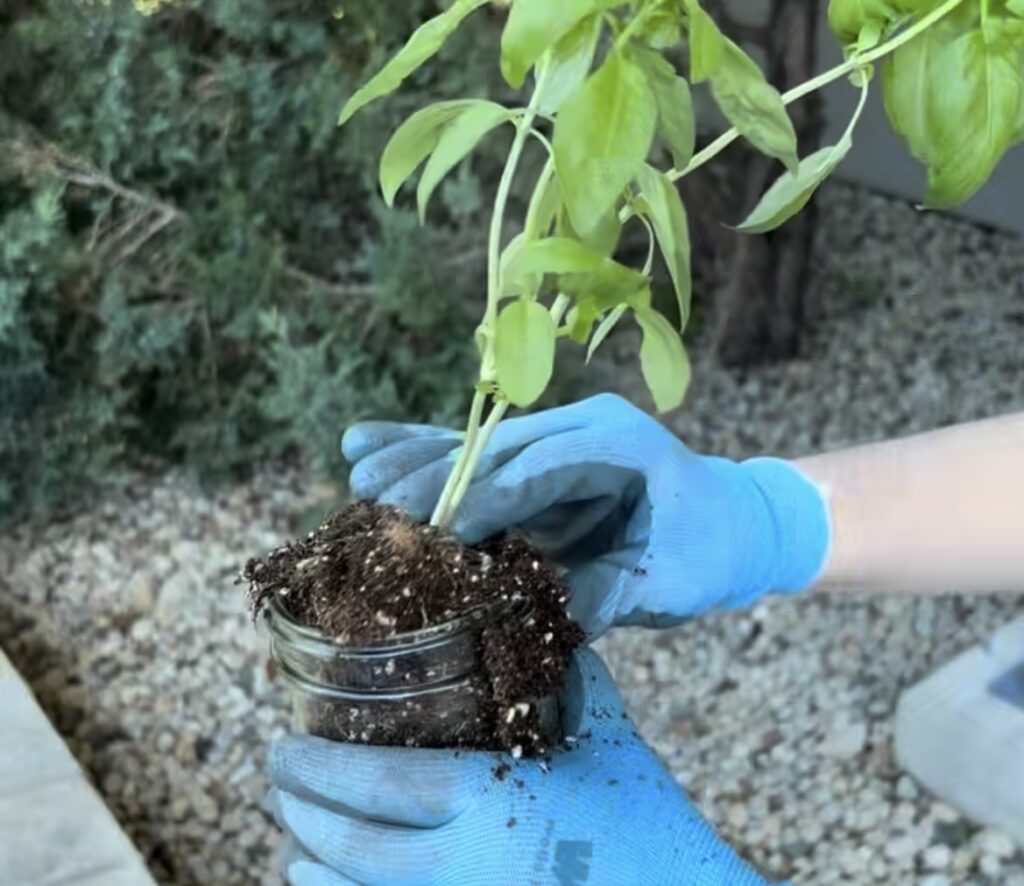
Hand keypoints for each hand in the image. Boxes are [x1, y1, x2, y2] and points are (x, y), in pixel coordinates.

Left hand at [268, 648, 775, 885]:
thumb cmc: (650, 823)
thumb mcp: (611, 740)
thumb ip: (575, 679)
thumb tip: (553, 620)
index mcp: (488, 800)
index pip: (375, 784)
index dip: (315, 768)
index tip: (283, 747)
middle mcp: (460, 865)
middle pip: (349, 845)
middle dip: (299, 812)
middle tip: (278, 782)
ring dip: (310, 871)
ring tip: (293, 847)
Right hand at [341, 394, 829, 635]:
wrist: (731, 520)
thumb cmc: (706, 548)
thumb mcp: (670, 579)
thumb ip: (607, 592)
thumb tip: (541, 621)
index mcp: (617, 444)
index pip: (540, 468)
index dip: (486, 495)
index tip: (434, 525)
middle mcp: (579, 427)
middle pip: (496, 449)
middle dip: (434, 474)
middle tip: (371, 492)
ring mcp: (555, 438)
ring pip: (476, 448)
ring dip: (417, 457)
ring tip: (357, 465)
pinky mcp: (536, 462)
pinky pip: (477, 459)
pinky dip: (426, 454)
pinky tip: (367, 444)